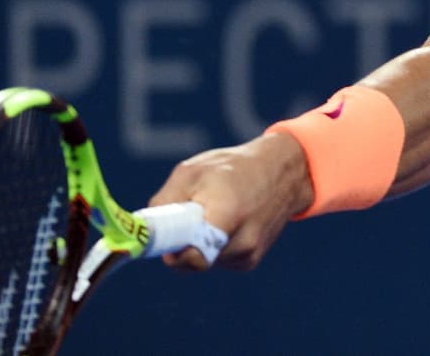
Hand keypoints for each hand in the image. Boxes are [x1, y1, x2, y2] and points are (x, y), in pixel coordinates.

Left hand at [148, 132, 311, 270]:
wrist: (283, 172)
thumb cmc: (234, 167)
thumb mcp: (193, 171)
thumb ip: (165, 201)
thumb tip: (147, 228)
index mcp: (228, 215)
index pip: (192, 257)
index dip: (172, 251)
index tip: (163, 238)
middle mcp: (243, 241)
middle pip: (193, 261)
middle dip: (182, 243)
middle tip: (185, 217)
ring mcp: (249, 254)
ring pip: (204, 262)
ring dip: (198, 244)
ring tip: (212, 214)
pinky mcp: (251, 260)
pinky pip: (217, 261)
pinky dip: (213, 246)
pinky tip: (226, 223)